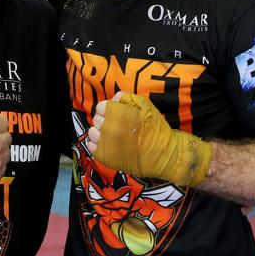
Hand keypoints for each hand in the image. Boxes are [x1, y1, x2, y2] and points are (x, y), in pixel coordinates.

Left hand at [89, 91, 212, 186]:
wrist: (163, 155)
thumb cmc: (155, 129)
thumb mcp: (145, 106)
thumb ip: (126, 98)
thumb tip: (113, 98)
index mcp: (117, 114)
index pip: (100, 107)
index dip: (109, 109)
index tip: (116, 114)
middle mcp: (109, 128)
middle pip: (96, 119)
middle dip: (105, 120)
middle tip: (117, 125)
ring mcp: (105, 143)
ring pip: (92, 133)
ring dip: (100, 132)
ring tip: (113, 136)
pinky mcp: (105, 157)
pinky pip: (92, 147)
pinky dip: (97, 145)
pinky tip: (109, 145)